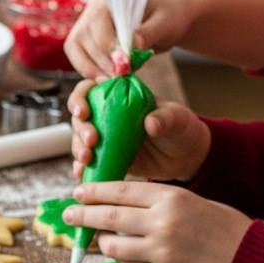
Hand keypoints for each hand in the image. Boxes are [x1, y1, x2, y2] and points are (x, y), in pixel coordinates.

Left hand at [61, 181, 249, 262]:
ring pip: (112, 246)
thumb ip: (152, 202)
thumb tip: (109, 203)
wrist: (247, 258)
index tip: (77, 192)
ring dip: (103, 242)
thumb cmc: (217, 225)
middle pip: (107, 218)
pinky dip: (124, 260)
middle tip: (68, 215)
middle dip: (81, 216)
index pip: (119, 191)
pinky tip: (129, 255)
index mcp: (170, 198)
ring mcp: (160, 252)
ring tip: (103, 239)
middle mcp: (162, 223)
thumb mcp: (187, 200)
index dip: (93, 192)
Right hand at [63, 0, 195, 80]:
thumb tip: (132, 46)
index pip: (97, 21)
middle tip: (119, 77)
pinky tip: (107, 78)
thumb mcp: (165, 22)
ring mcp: (87, 24)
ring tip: (112, 80)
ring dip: (91, 69)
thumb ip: (148, 33)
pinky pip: (79, 57)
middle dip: (100, 61)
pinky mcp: (87, 41)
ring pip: (75, 49)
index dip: (107, 45)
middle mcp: (93, 7)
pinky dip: (91, 71)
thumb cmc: (170, 15)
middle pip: (82, 37)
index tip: (123, 65)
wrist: (169, 20)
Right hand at [68, 81, 210, 181]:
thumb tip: (150, 123)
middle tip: (92, 140)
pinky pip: (87, 163)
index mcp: (120, 97)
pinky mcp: (105, 158)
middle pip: (79, 118)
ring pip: (79, 140)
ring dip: (78, 149)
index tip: (83, 112)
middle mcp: (107, 116)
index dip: (80, 98)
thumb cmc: (181, 128)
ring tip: (87, 159)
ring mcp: (105, 138)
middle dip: (80, 129)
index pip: (89, 89)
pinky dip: (81, 168)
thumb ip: (164, 117)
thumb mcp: (176, 117)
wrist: (185, 157)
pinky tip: (83, 173)